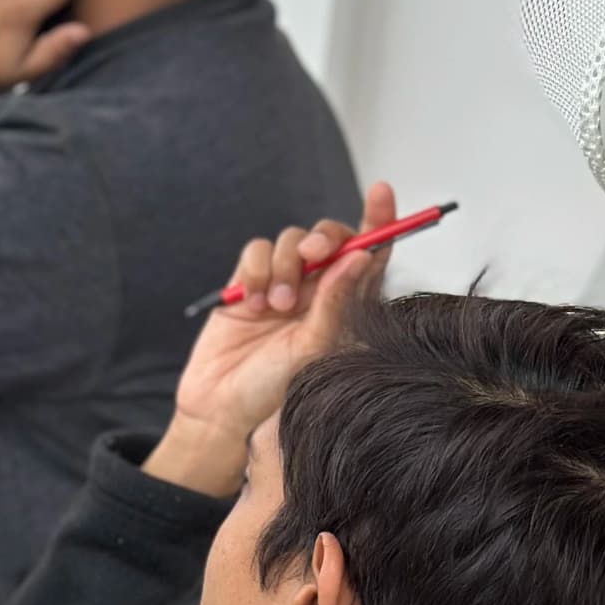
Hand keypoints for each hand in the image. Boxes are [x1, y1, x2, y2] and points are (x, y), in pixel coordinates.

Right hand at [149, 181, 397, 495]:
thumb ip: (337, 301)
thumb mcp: (314, 348)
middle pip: (330, 238)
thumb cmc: (275, 391)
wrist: (222, 410)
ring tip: (276, 307)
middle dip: (325, 238)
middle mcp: (318, 291)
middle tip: (315, 256)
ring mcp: (282, 284)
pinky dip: (256, 271)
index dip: (379, 220)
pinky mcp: (247, 283)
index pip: (370, 253)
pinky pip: (255, 251)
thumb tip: (362, 255)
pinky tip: (251, 304)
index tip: (381, 193)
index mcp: (346, 305)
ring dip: (284, 266)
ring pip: (290, 241)